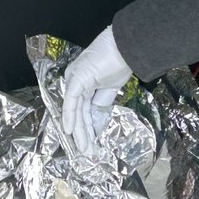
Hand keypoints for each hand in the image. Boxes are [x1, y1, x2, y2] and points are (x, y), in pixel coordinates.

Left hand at [62, 26, 132, 154]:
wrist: (128, 46)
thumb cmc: (122, 61)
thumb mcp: (111, 87)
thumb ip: (101, 101)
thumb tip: (97, 120)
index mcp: (82, 82)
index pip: (81, 109)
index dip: (84, 127)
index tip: (88, 144)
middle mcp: (75, 80)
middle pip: (78, 112)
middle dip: (82, 134)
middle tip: (86, 152)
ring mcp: (75, 79)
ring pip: (75, 110)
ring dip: (79, 131)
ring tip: (83, 149)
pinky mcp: (77, 78)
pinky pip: (72, 101)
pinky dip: (70, 116)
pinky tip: (70, 131)